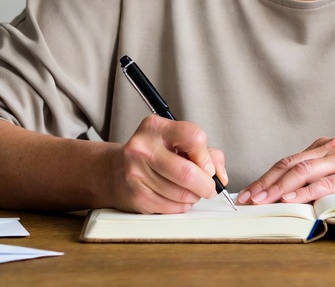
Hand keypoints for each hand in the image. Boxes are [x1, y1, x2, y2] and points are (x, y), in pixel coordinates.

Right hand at [106, 114, 228, 213]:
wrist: (114, 171)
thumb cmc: (152, 154)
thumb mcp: (176, 142)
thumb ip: (205, 152)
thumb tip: (220, 175)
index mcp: (156, 128)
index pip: (193, 137)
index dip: (206, 157)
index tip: (207, 166)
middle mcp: (143, 148)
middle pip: (188, 172)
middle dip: (206, 185)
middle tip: (209, 187)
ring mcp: (137, 173)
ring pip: (182, 193)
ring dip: (194, 197)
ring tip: (190, 191)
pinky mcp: (137, 196)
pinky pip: (171, 207)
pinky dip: (181, 206)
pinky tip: (176, 198)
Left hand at [236, 137, 334, 205]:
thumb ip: (328, 173)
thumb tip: (299, 191)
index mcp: (329, 146)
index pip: (290, 161)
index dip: (267, 176)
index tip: (250, 191)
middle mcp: (334, 148)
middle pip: (290, 164)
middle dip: (265, 182)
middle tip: (247, 198)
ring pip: (303, 171)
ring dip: (279, 188)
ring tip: (262, 201)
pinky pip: (327, 183)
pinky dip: (306, 192)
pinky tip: (292, 200)